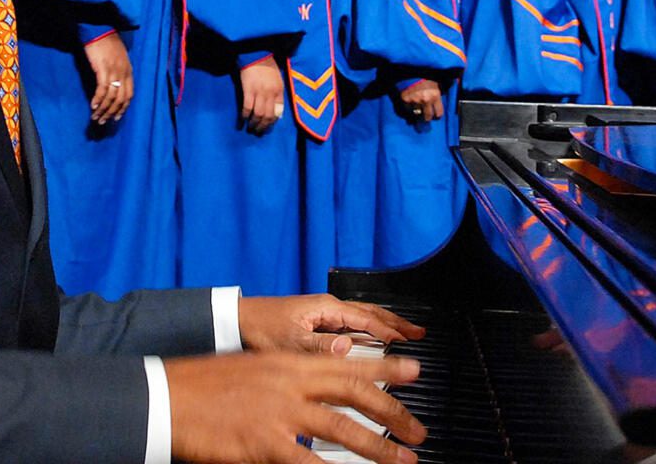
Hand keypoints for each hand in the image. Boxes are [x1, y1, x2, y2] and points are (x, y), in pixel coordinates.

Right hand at [82, 33, 131, 122]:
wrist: (99, 30)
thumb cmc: (107, 44)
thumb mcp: (118, 59)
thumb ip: (118, 72)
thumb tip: (113, 86)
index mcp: (129, 71)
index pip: (129, 95)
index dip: (123, 108)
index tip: (116, 117)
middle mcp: (124, 73)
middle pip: (121, 99)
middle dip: (112, 113)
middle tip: (103, 121)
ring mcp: (114, 71)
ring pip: (111, 97)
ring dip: (103, 109)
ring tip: (96, 117)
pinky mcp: (103, 69)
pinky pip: (102, 89)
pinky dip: (98, 99)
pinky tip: (93, 105)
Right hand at [167, 352, 423, 463]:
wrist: (167, 397)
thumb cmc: (205, 385)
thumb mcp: (254, 371)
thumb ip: (288, 380)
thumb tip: (316, 392)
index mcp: (289, 363)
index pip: (349, 363)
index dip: (387, 368)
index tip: (416, 371)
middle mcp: (291, 383)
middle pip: (356, 395)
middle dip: (393, 413)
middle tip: (418, 430)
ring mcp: (280, 414)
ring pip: (344, 430)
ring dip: (379, 447)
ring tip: (404, 459)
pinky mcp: (264, 443)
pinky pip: (309, 462)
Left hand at [239, 293, 425, 354]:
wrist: (237, 320)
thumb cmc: (259, 328)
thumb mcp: (290, 342)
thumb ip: (321, 346)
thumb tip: (348, 347)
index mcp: (327, 308)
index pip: (367, 319)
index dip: (390, 331)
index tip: (409, 342)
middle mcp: (328, 307)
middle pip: (371, 313)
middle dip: (396, 322)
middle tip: (419, 333)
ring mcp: (323, 313)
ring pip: (363, 316)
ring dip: (385, 324)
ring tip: (404, 333)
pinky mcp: (317, 321)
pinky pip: (352, 323)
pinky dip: (368, 328)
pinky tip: (371, 338)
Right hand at [240, 54, 284, 133]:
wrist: (256, 54)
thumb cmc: (267, 66)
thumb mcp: (278, 80)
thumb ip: (277, 94)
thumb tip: (275, 112)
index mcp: (279, 91)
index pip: (278, 112)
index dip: (272, 123)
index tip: (267, 128)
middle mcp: (271, 93)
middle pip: (268, 116)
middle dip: (263, 127)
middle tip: (258, 132)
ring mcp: (260, 92)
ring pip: (258, 114)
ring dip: (254, 124)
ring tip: (250, 129)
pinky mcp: (248, 90)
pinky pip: (247, 108)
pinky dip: (244, 117)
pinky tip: (241, 122)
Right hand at [396, 78, 443, 122]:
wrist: (411, 70)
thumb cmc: (425, 77)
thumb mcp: (435, 84)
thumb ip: (437, 94)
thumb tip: (438, 102)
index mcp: (435, 96)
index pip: (438, 113)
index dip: (437, 115)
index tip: (436, 116)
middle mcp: (426, 100)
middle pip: (428, 116)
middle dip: (427, 117)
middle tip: (426, 117)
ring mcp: (415, 101)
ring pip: (417, 114)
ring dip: (417, 113)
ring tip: (417, 111)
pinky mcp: (406, 100)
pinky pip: (407, 109)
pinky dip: (408, 109)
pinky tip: (410, 107)